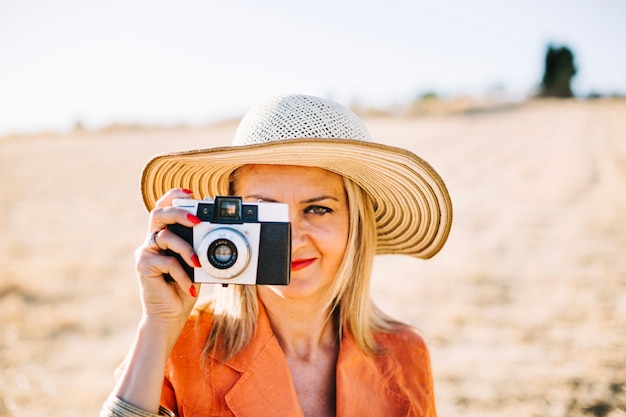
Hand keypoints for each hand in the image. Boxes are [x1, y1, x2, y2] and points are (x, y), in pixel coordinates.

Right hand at [135, 188, 201, 327]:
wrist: (170, 316)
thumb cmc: (184, 288)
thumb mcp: (196, 265)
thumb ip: (199, 248)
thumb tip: (217, 233)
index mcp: (166, 236)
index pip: (165, 208)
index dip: (174, 197)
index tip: (190, 193)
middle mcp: (153, 240)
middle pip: (159, 213)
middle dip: (179, 212)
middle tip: (197, 220)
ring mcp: (146, 251)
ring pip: (165, 237)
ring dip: (186, 249)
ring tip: (198, 263)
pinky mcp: (143, 266)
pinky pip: (166, 262)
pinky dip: (182, 274)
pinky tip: (190, 287)